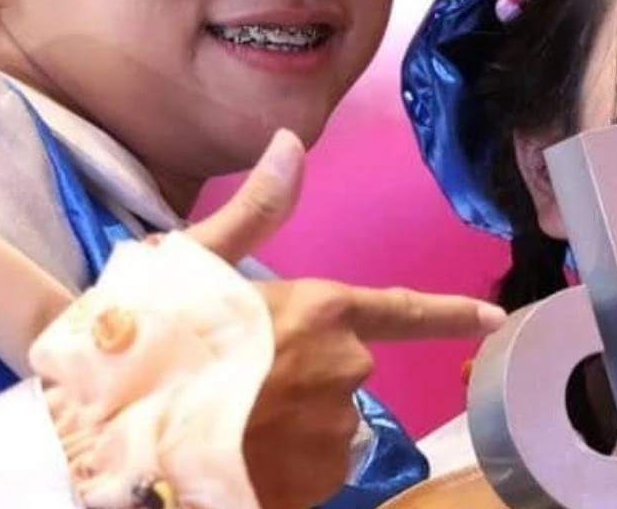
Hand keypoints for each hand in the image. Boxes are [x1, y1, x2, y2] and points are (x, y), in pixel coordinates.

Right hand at [185, 130, 506, 508]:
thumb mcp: (195, 261)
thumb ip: (256, 210)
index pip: (403, 309)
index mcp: (322, 310)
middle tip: (232, 374)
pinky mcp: (314, 485)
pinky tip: (233, 454)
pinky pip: (308, 471)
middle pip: (340, 369)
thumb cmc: (157, 340)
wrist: (124, 435)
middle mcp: (344, 371)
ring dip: (286, 421)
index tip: (493, 318)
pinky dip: (278, 467)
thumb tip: (292, 142)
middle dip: (299, 371)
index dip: (449, 314)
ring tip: (224, 416)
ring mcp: (332, 434)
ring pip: (322, 423)